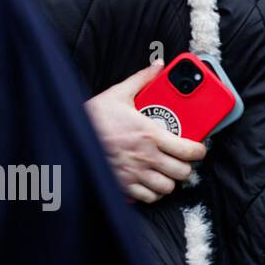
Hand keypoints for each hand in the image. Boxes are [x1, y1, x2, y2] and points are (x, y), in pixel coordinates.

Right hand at [85, 60, 206, 203]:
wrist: (65, 136)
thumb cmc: (92, 117)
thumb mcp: (118, 94)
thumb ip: (142, 79)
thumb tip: (158, 66)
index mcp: (150, 135)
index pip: (189, 151)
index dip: (199, 152)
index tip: (198, 148)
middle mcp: (146, 157)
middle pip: (182, 173)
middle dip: (186, 167)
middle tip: (181, 159)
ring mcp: (134, 174)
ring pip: (167, 188)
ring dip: (170, 180)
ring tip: (166, 171)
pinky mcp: (122, 186)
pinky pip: (148, 198)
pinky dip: (153, 192)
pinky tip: (150, 182)